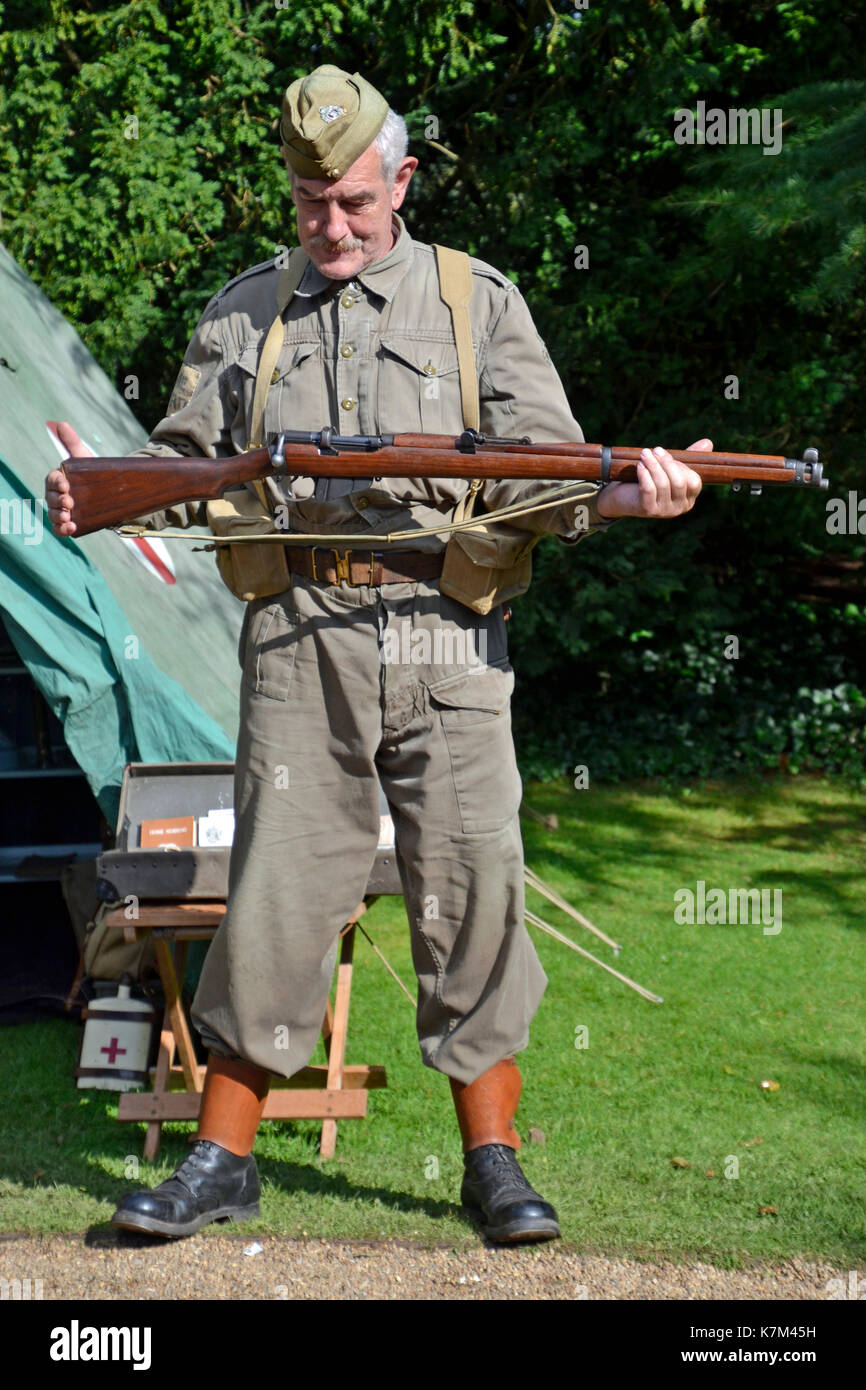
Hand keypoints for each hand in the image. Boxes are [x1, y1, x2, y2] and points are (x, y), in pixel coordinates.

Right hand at [45, 420, 94, 536]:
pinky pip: (61, 530)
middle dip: (58, 502)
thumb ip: (72, 442)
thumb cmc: (93, 473)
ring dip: (58, 517)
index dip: (56, 484)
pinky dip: (62, 530)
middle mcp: (57, 496)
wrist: (114, 493)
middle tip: (70, 502)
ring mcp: (64, 511)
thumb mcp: (85, 457)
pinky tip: (71, 529)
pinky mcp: (73, 523)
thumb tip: (61, 423)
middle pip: (50, 499)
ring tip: (68, 518)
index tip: (66, 486)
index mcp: (58, 479)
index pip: (51, 480)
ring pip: (54, 515)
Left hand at [595, 438, 710, 518]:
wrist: (624, 498)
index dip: (681, 466)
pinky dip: (644, 475)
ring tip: (644, 454)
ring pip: (663, 484)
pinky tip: (640, 465)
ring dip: (653, 465)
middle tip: (654, 450)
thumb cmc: (650, 481)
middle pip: (679, 482)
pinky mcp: (648, 510)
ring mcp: (664, 511)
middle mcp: (679, 508)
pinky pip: (649, 489)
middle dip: (666, 462)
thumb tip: (708, 442)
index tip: (666, 454)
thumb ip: (688, 458)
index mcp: (689, 498)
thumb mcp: (669, 469)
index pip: (694, 482)